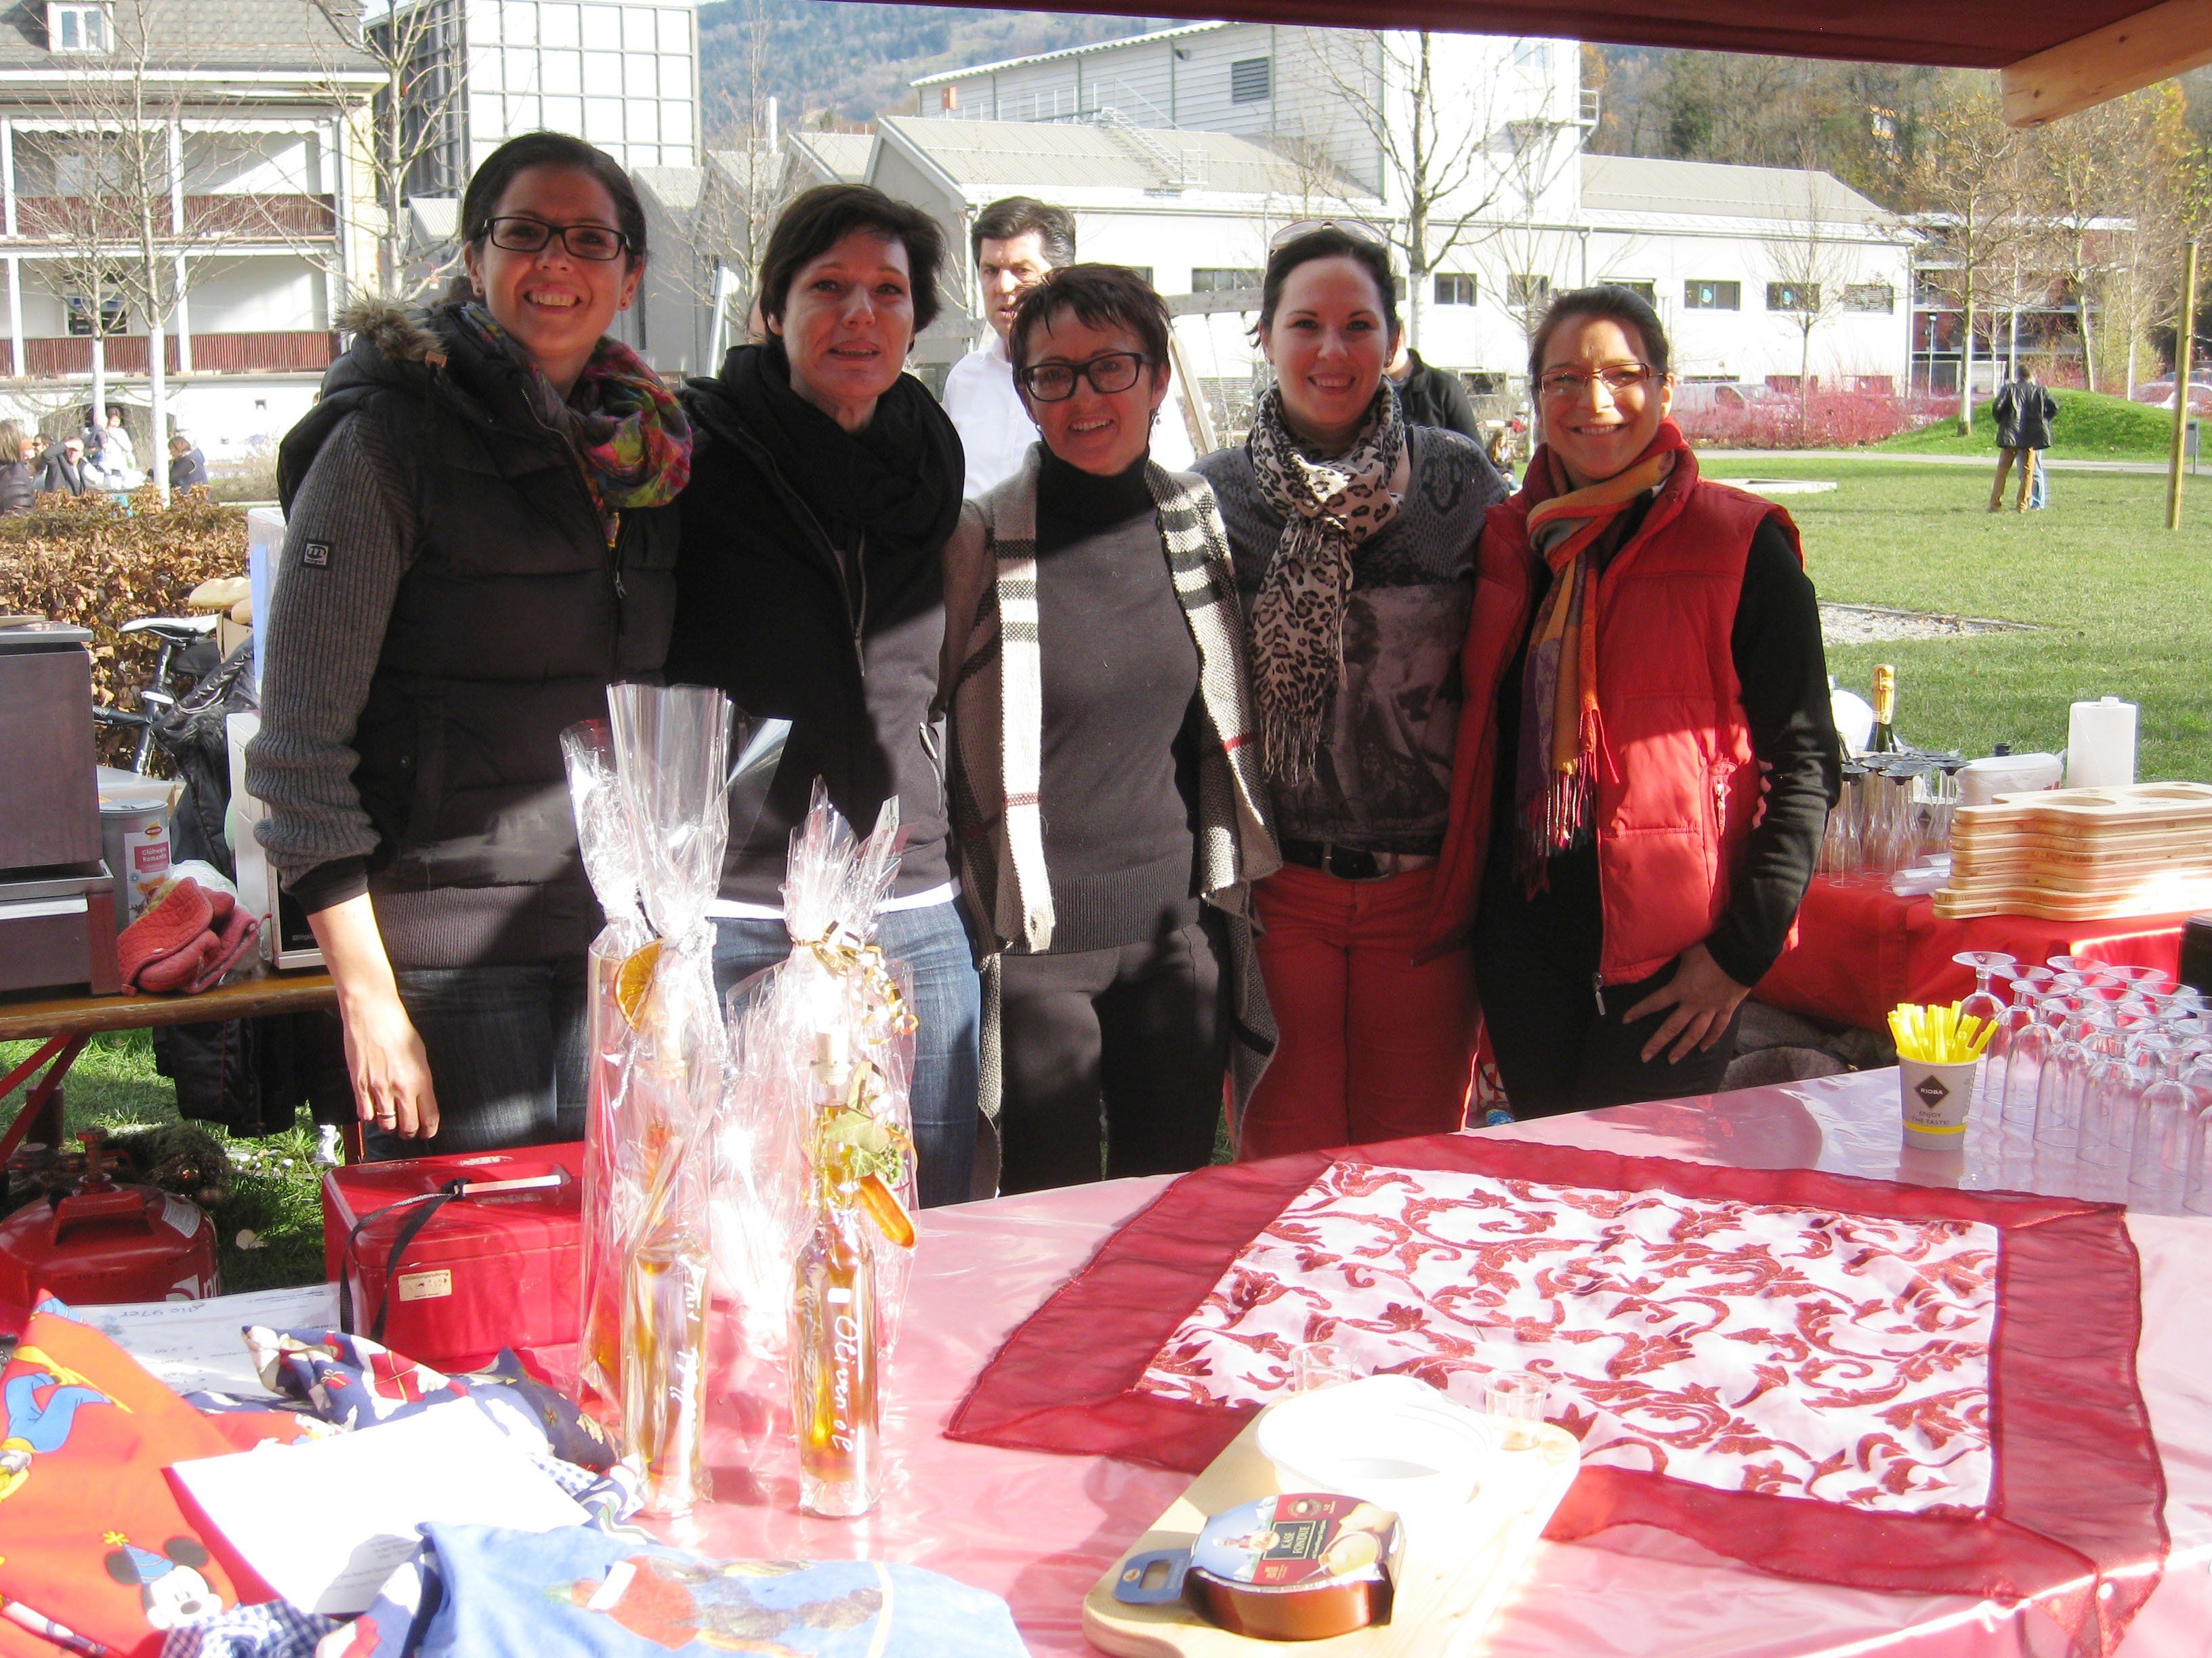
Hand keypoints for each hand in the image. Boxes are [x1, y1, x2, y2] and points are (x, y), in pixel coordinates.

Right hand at [338, 983, 439, 1139]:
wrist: (372, 1014)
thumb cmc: (397, 1029)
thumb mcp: (420, 1054)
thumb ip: (421, 1079)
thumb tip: (421, 1098)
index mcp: (421, 1080)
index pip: (429, 1118)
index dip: (428, 1130)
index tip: (427, 1133)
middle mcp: (401, 1088)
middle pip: (408, 1126)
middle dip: (409, 1132)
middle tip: (408, 1131)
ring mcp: (379, 1089)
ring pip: (386, 1124)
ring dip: (389, 1126)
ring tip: (390, 1122)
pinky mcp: (360, 1085)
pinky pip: (364, 1114)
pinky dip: (370, 1117)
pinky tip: (373, 1111)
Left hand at [1623, 942, 1750, 1064]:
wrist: (1741, 953)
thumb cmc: (1711, 949)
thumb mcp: (1685, 951)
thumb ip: (1672, 957)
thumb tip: (1658, 953)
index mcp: (1680, 988)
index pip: (1654, 1002)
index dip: (1639, 1010)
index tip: (1625, 1020)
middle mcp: (1693, 1003)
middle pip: (1672, 1027)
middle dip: (1657, 1043)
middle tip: (1645, 1057)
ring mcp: (1711, 1008)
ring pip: (1694, 1033)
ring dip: (1682, 1048)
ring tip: (1672, 1060)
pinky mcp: (1727, 1009)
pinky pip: (1718, 1028)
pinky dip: (1711, 1039)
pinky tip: (1703, 1048)